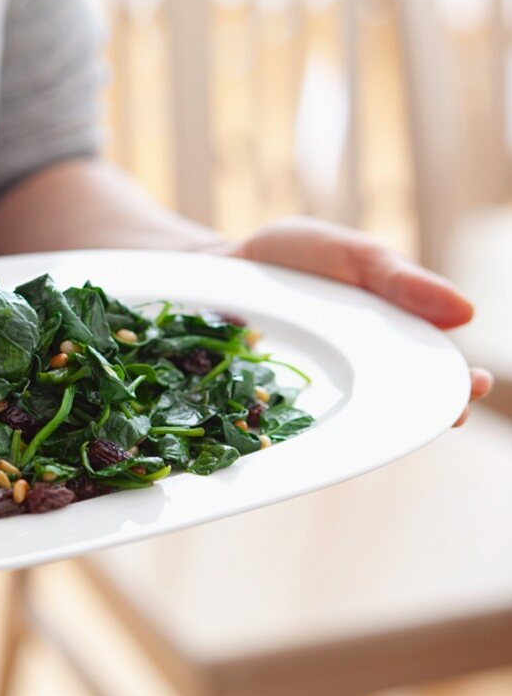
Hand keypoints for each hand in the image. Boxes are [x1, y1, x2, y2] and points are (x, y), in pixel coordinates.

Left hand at [231, 217, 492, 424]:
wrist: (223, 265)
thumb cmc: (295, 256)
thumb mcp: (349, 254)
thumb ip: (398, 280)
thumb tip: (465, 312)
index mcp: (389, 335)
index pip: (433, 365)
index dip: (457, 383)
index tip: (473, 387)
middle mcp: (358, 372)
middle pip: (398, 404)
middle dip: (425, 414)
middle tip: (448, 416)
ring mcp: (314, 392)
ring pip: (350, 423)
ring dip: (369, 434)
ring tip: (390, 435)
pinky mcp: (269, 402)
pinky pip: (290, 425)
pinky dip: (303, 435)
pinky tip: (311, 440)